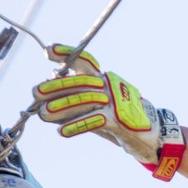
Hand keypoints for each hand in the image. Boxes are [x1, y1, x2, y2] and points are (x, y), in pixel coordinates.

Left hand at [33, 45, 184, 175]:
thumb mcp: (96, 106)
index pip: (85, 61)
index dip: (67, 54)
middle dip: (55, 87)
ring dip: (61, 108)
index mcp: (103, 79)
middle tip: (36, 93)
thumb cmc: (119, 120)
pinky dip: (77, 125)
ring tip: (43, 114)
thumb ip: (75, 97)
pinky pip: (95, 120)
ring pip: (84, 100)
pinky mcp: (119, 120)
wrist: (151, 135)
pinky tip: (62, 131)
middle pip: (80, 81)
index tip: (48, 52)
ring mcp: (115, 102)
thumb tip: (48, 87)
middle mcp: (109, 86)